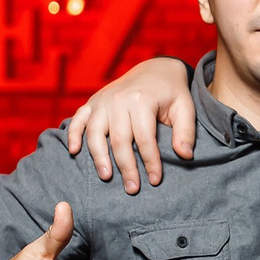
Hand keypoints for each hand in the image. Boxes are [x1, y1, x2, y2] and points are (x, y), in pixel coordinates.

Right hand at [66, 57, 198, 193]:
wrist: (154, 70)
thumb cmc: (171, 93)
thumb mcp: (185, 107)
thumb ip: (186, 131)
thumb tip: (185, 155)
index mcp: (141, 100)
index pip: (145, 138)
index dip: (150, 162)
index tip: (155, 180)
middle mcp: (118, 99)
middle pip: (119, 140)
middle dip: (126, 167)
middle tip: (132, 189)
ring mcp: (102, 100)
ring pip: (95, 132)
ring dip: (99, 157)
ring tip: (106, 176)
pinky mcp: (93, 102)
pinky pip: (79, 119)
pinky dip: (73, 134)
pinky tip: (74, 151)